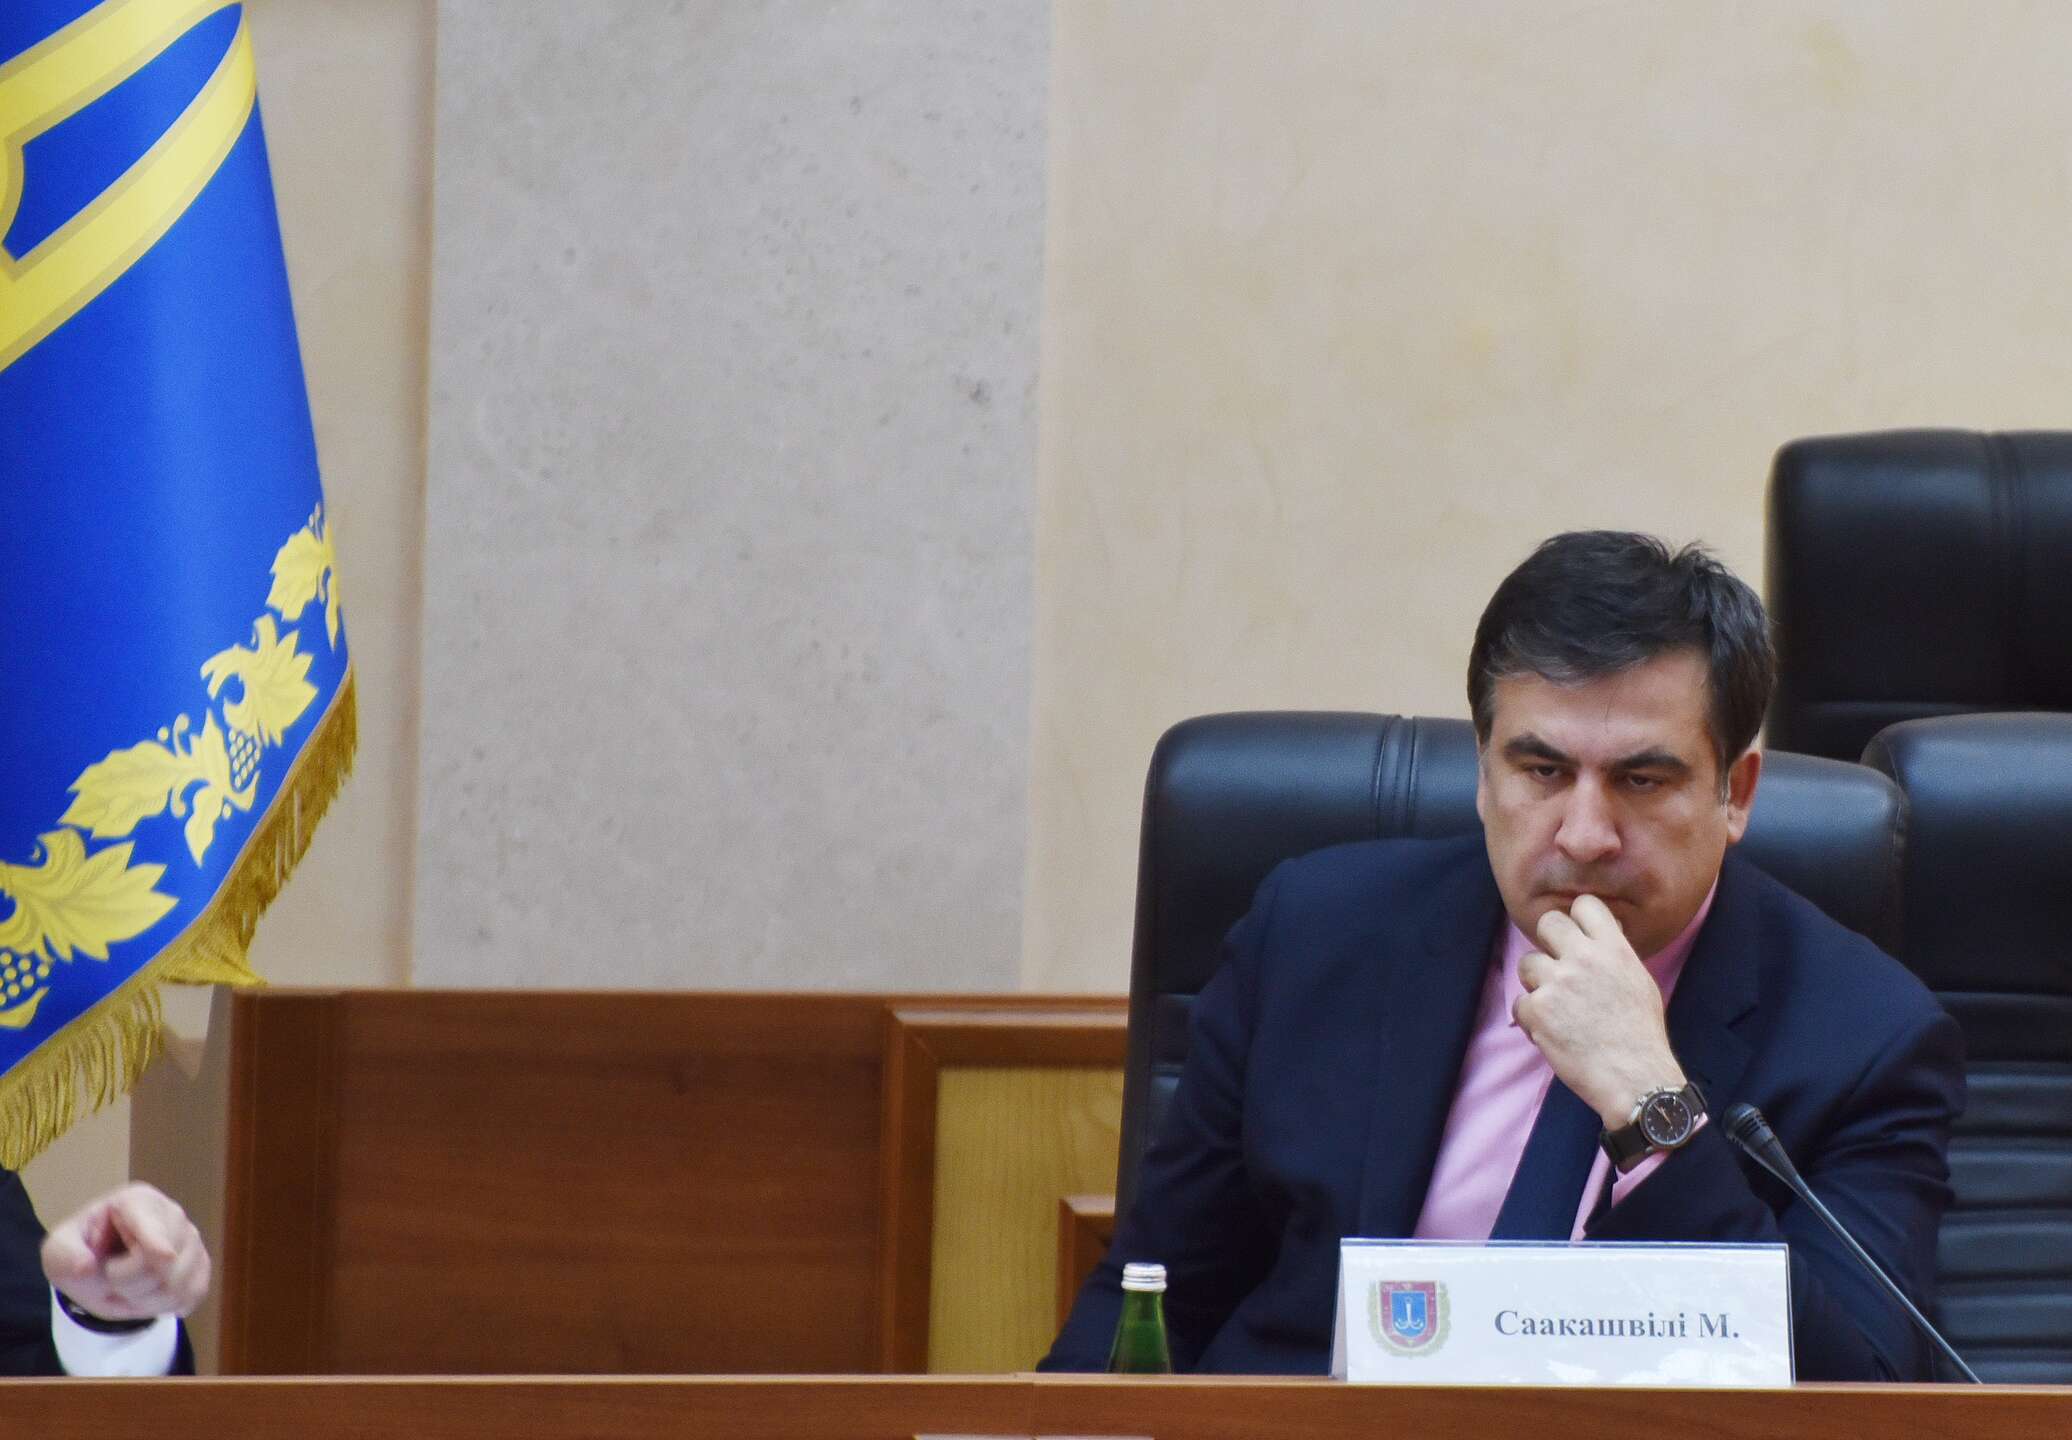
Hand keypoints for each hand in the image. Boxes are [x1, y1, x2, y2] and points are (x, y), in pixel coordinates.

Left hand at [40, 1182, 209, 1321]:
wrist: (102, 1263)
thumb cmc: (82, 1250)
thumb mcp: (59, 1250)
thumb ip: (65, 1256)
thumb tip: (85, 1267)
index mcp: (137, 1201)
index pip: (150, 1226)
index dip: (156, 1242)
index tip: (163, 1257)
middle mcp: (172, 1214)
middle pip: (161, 1265)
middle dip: (130, 1286)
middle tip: (110, 1281)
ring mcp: (191, 1238)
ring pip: (178, 1284)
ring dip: (146, 1301)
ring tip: (129, 1290)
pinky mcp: (202, 1261)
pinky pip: (194, 1292)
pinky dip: (169, 1306)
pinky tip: (152, 1298)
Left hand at [1514, 894, 1686, 1127]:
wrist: (1635, 1078)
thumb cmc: (1640, 1035)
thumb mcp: (1639, 982)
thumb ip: (1614, 955)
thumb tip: (1595, 937)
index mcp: (1613, 949)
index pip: (1585, 904)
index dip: (1577, 919)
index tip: (1577, 937)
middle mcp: (1584, 959)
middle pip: (1547, 923)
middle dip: (1548, 943)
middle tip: (1557, 968)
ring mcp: (1557, 983)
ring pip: (1526, 963)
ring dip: (1536, 984)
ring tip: (1556, 1007)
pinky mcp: (1537, 1010)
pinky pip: (1520, 1002)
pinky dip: (1531, 1019)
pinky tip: (1552, 1032)